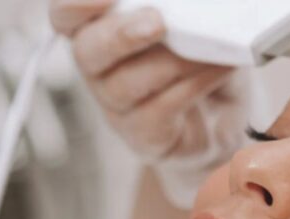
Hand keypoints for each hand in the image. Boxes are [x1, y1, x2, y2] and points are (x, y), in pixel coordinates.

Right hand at [50, 0, 240, 162]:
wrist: (223, 116)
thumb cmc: (200, 57)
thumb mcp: (190, 23)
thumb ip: (181, 9)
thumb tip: (194, 3)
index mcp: (98, 28)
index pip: (66, 14)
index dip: (77, 4)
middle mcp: (99, 68)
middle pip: (88, 51)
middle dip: (121, 35)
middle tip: (157, 22)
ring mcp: (117, 106)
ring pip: (128, 83)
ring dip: (173, 60)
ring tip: (211, 45)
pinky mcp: (144, 135)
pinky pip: (161, 109)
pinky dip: (195, 83)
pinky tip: (220, 67)